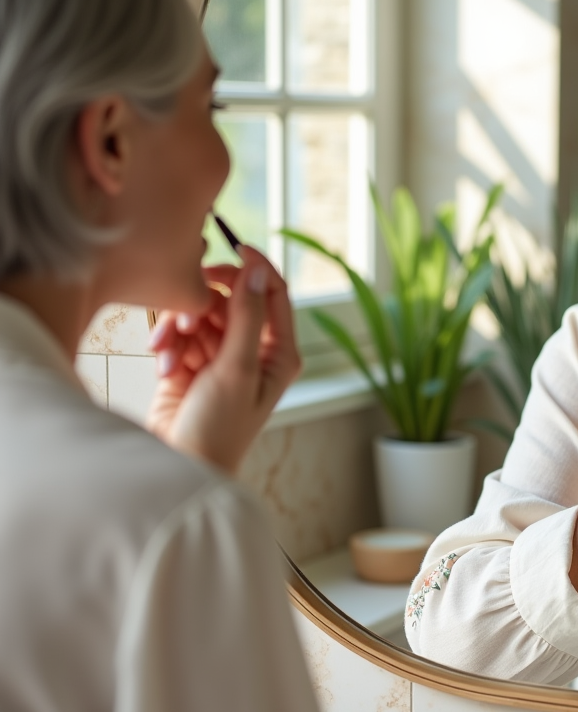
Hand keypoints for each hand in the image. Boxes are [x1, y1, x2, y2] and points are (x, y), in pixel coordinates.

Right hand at [145, 246, 300, 473]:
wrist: (179, 465)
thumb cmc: (219, 429)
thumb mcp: (237, 369)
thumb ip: (246, 318)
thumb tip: (257, 273)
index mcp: (280, 353)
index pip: (275, 293)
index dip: (257, 267)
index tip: (233, 247)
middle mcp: (254, 351)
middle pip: (231, 299)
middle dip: (204, 303)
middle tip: (184, 313)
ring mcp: (221, 356)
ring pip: (201, 314)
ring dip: (180, 327)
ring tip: (169, 350)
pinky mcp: (191, 363)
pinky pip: (179, 333)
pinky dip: (168, 344)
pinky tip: (162, 365)